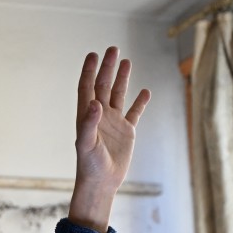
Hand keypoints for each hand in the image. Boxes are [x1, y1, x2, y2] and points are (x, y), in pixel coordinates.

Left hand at [69, 47, 150, 232]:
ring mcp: (114, 123)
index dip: (89, 71)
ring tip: (126, 61)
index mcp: (87, 116)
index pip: (87, 88)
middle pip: (103, 86)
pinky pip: (134, 113)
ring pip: (119, 95)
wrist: (102, 183)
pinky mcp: (126, 132)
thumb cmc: (89, 165)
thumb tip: (94, 102)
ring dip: (122, 78)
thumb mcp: (86, 144)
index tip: (94, 54)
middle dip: (107, 68)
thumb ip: (88, 123)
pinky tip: (145, 91)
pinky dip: (140, 102)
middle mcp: (100, 116)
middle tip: (113, 49)